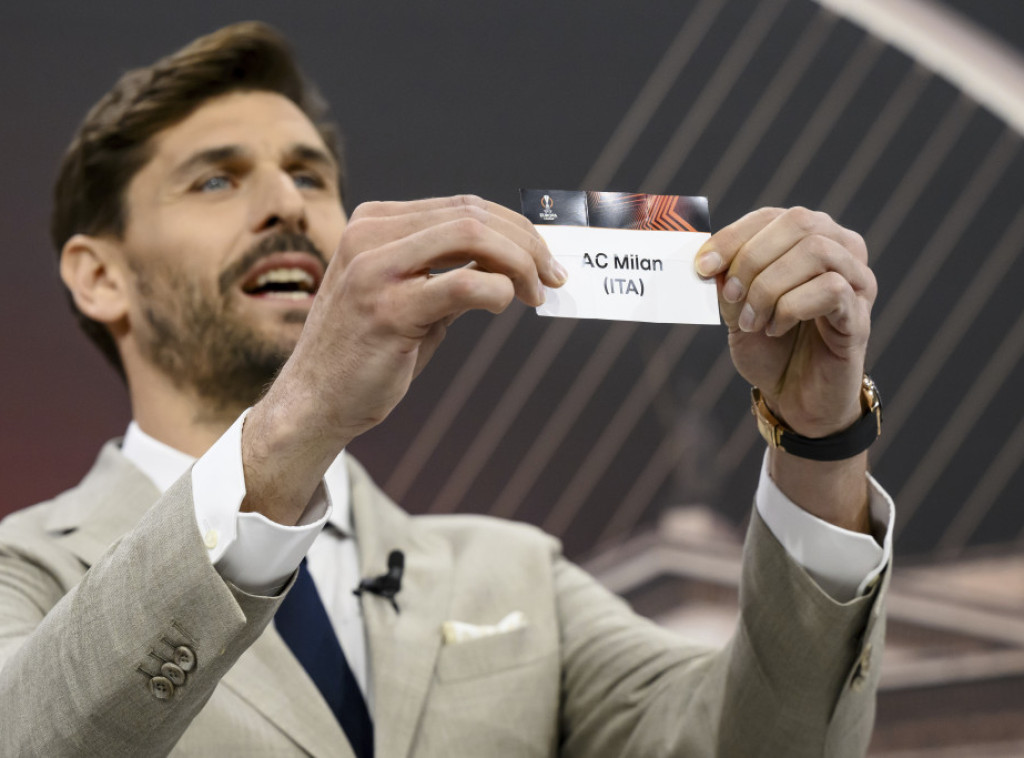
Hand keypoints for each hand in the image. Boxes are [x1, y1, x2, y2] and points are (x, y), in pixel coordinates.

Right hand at [243, 195, 565, 521]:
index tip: (544, 257)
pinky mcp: (387, 308)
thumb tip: (513, 261)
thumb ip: (450, 272)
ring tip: (537, 293)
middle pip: (472, 215)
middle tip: (553, 276)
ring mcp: (374, 269)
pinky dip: (498, 292)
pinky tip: (502, 306)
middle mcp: (369, 235)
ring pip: (472, 236)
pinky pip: (465, 284)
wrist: (316, 403)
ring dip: (520, 262)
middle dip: (526, 243)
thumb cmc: (369, 353)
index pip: (462, 206)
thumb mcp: (411, 298)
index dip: (514, 228)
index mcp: (374, 223)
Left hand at [695, 207, 876, 438]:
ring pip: (816, 252)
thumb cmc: (769, 347)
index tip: (703, 266)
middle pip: (799, 224)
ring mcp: (858, 282)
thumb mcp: (736, 309)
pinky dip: (791, 307)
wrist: (794, 398)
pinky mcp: (861, 316)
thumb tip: (710, 259)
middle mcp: (842, 251)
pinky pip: (831, 289)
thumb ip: (728, 280)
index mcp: (809, 240)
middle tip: (731, 296)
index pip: (772, 216)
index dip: (733, 236)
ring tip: (752, 321)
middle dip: (752, 259)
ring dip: (770, 286)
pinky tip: (776, 329)